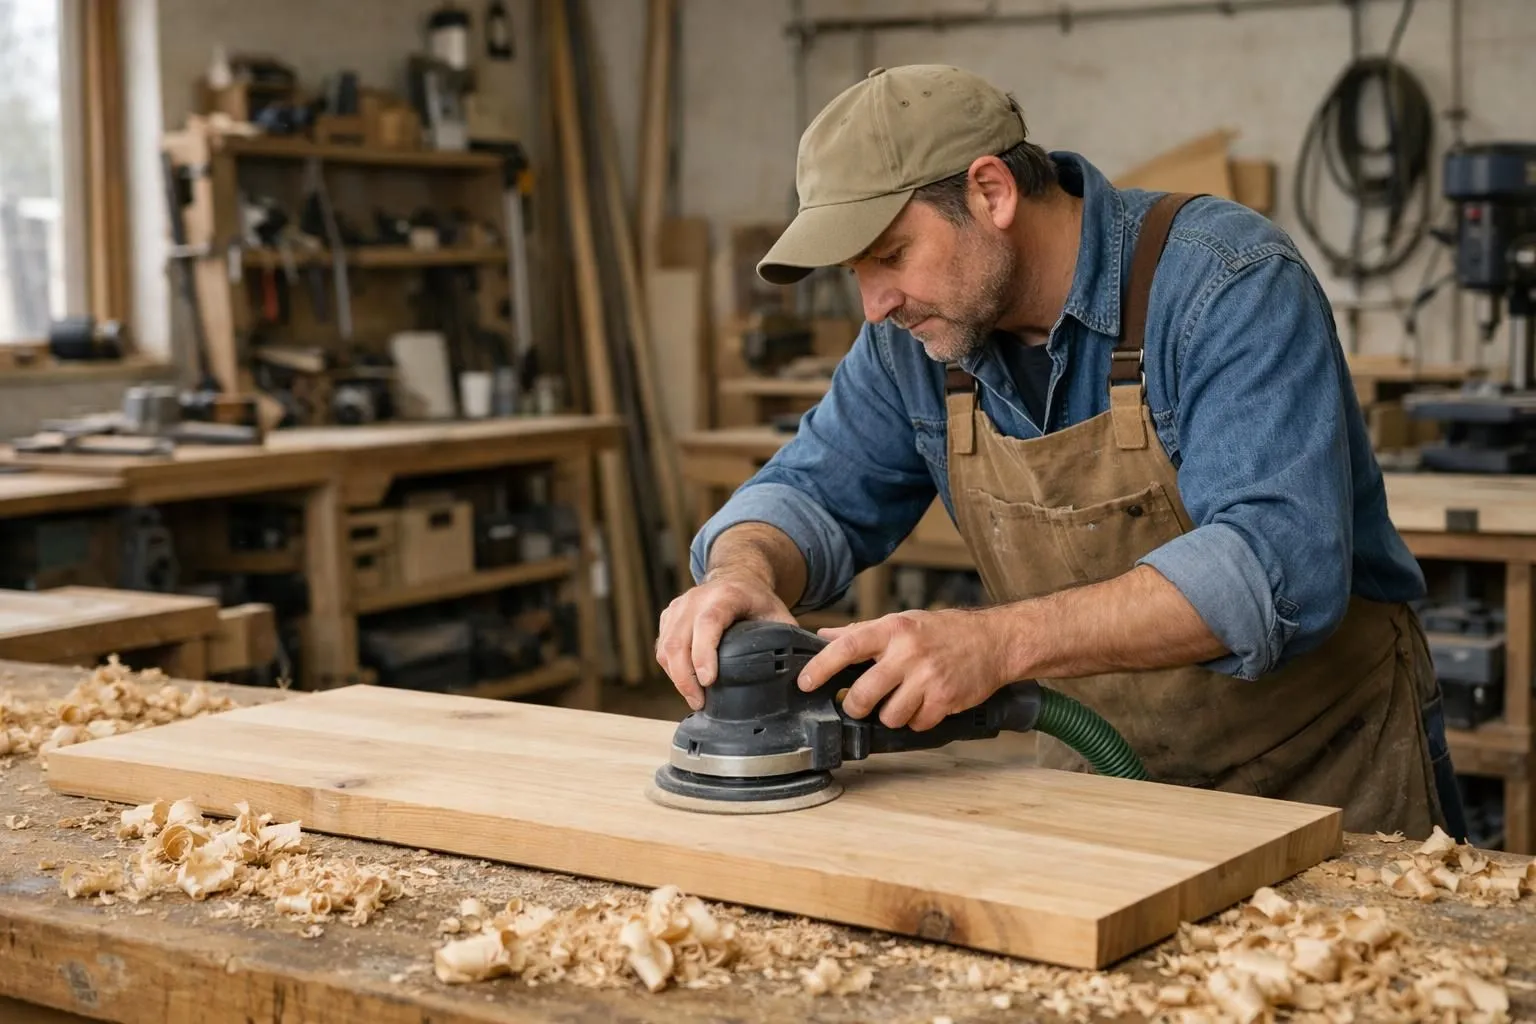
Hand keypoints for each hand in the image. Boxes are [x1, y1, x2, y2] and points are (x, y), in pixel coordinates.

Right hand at [655, 572, 796, 710]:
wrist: (736, 575)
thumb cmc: (756, 599)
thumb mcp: (777, 612)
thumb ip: (786, 637)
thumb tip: (802, 671)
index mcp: (725, 596)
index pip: (708, 624)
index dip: (704, 653)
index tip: (708, 681)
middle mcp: (696, 599)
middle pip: (678, 641)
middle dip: (685, 678)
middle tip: (700, 702)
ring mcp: (679, 607)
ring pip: (665, 647)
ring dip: (676, 678)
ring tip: (693, 698)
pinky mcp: (669, 616)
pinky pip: (662, 647)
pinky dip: (670, 669)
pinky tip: (684, 684)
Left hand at [798, 609, 1011, 730]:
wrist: (993, 641)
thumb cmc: (944, 631)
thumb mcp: (903, 621)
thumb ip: (862, 631)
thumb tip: (824, 636)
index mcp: (893, 630)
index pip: (847, 647)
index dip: (821, 667)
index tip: (805, 683)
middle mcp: (908, 652)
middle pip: (863, 694)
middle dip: (854, 705)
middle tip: (857, 703)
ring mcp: (927, 678)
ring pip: (888, 715)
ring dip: (889, 715)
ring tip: (900, 700)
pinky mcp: (945, 699)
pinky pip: (916, 724)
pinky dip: (916, 720)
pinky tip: (923, 705)